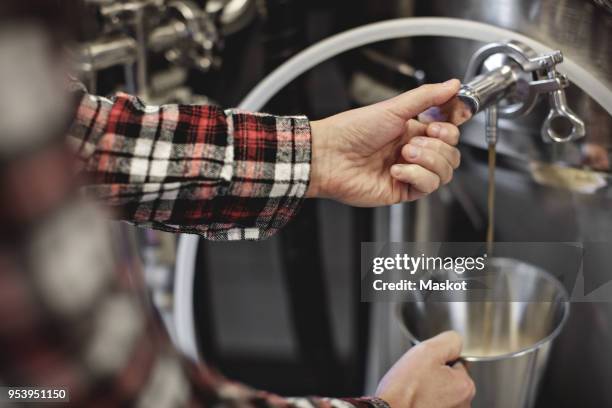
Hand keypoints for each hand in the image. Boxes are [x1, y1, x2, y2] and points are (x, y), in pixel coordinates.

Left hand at [306, 80, 466, 205]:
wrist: (329, 155)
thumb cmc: (352, 130)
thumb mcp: (393, 108)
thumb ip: (426, 97)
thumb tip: (453, 84)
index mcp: (411, 130)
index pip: (449, 131)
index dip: (453, 126)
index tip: (454, 115)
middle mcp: (412, 152)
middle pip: (451, 153)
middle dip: (438, 145)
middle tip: (415, 140)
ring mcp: (409, 172)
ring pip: (444, 172)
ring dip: (429, 160)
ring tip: (405, 153)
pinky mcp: (402, 191)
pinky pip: (428, 186)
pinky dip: (416, 175)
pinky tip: (396, 169)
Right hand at [375, 331, 474, 407]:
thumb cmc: (405, 388)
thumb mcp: (428, 352)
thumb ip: (449, 341)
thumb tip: (456, 341)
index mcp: (465, 386)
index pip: (456, 362)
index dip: (438, 359)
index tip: (424, 366)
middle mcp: (463, 404)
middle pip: (449, 378)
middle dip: (434, 374)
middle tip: (417, 377)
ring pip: (441, 392)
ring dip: (429, 389)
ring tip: (414, 389)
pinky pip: (434, 403)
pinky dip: (424, 401)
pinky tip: (413, 400)